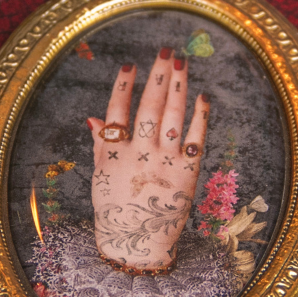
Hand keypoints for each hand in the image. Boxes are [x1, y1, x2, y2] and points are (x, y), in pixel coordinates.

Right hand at [86, 48, 209, 271]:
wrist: (138, 244)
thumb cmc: (116, 208)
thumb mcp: (102, 176)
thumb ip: (101, 145)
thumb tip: (94, 118)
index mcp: (116, 154)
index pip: (118, 112)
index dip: (123, 87)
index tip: (130, 65)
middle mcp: (141, 154)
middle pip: (150, 107)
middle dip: (158, 77)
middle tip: (165, 52)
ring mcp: (166, 162)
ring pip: (174, 117)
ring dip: (179, 88)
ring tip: (182, 64)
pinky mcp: (188, 172)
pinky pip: (197, 138)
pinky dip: (201, 117)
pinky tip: (203, 96)